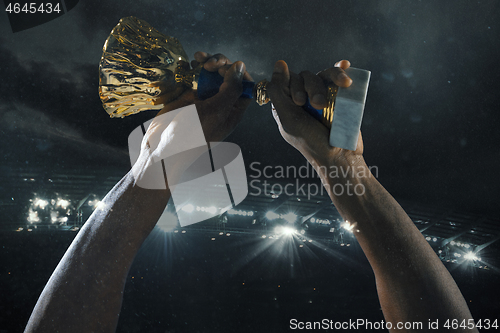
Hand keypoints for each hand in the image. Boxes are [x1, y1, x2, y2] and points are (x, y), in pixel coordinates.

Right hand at [131, 52, 252, 187]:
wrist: (162, 147)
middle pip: (229, 76)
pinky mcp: (188, 95)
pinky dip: (193, 67)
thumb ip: (230, 89)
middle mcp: (220, 103)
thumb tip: (240, 66)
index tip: (227, 67)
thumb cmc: (192, 134)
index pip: (244, 86)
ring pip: (212, 74)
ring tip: (198, 58)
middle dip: (221, 64)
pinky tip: (190, 62)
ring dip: (208, 61)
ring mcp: (204, 99)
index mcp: (232, 110)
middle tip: (209, 64)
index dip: (239, 73)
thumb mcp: (215, 110)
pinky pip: (195, 77)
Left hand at [266, 60, 362, 166]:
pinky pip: (338, 77)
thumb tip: (279, 64)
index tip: (299, 101)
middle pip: (304, 76)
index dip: (292, 84)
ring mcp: (322, 96)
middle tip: (317, 105)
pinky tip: (344, 65)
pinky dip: (340, 70)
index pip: (286, 80)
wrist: (339, 156)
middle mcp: (303, 98)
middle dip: (311, 88)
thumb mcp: (288, 119)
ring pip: (322, 75)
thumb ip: (278, 93)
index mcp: (286, 104)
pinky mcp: (339, 96)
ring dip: (329, 80)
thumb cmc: (311, 142)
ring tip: (335, 96)